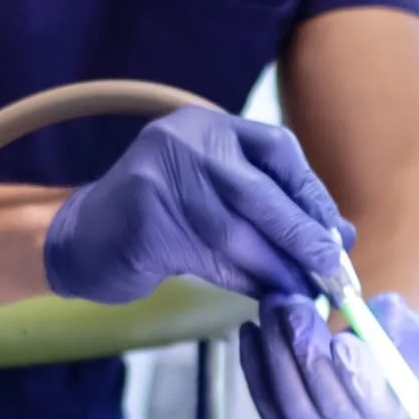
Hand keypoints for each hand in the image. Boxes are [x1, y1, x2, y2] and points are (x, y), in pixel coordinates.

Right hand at [44, 105, 347, 308]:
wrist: (80, 240)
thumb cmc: (158, 220)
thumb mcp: (214, 197)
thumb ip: (268, 207)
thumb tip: (339, 237)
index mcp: (204, 124)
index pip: (276, 149)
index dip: (312, 192)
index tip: (336, 232)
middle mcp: (182, 140)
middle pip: (260, 192)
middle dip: (302, 235)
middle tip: (333, 269)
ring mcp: (158, 179)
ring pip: (237, 232)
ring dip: (277, 267)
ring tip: (304, 290)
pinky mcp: (144, 223)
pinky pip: (210, 257)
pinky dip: (244, 279)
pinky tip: (266, 294)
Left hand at [240, 290, 418, 418]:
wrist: (373, 406)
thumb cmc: (397, 368)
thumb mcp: (413, 346)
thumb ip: (399, 328)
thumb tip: (385, 307)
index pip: (373, 402)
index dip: (356, 372)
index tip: (342, 339)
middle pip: (325, 403)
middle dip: (307, 350)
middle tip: (294, 306)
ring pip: (290, 401)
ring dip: (277, 350)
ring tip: (273, 306)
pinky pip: (265, 403)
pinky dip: (254, 366)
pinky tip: (251, 330)